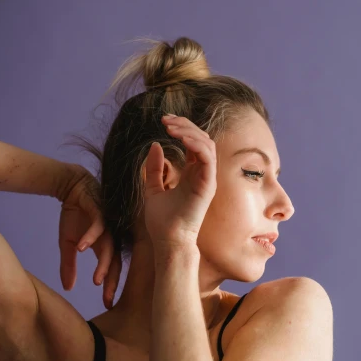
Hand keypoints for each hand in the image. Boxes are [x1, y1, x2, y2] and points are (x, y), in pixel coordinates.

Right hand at [58, 165, 121, 308]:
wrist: (71, 186)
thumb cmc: (74, 215)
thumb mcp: (67, 243)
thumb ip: (69, 264)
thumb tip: (68, 288)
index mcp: (106, 245)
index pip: (112, 269)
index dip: (110, 286)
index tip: (108, 304)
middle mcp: (111, 235)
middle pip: (116, 261)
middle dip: (112, 281)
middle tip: (108, 299)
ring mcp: (108, 223)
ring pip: (110, 246)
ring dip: (103, 263)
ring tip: (97, 280)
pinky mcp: (101, 210)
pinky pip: (98, 226)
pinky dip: (90, 237)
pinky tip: (82, 248)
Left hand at [143, 115, 216, 249]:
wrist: (167, 241)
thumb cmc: (162, 222)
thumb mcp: (153, 189)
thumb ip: (155, 169)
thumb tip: (155, 146)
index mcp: (192, 174)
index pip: (193, 143)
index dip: (182, 128)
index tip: (164, 121)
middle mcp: (202, 174)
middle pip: (202, 139)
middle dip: (185, 125)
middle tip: (165, 120)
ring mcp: (207, 179)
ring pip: (206, 145)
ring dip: (189, 132)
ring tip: (170, 127)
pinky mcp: (207, 185)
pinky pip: (207, 158)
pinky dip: (195, 145)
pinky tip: (180, 138)